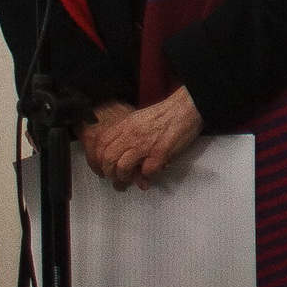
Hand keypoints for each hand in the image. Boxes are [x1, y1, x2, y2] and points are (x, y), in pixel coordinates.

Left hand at [79, 87, 201, 189]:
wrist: (188, 108)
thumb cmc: (167, 113)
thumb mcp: (140, 118)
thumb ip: (127, 134)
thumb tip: (120, 153)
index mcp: (126, 124)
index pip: (101, 144)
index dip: (99, 159)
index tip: (104, 166)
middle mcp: (132, 134)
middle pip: (108, 158)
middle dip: (110, 172)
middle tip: (116, 176)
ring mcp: (145, 144)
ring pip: (123, 167)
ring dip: (126, 177)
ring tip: (132, 178)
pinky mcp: (160, 153)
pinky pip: (146, 171)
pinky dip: (147, 175)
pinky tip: (151, 171)